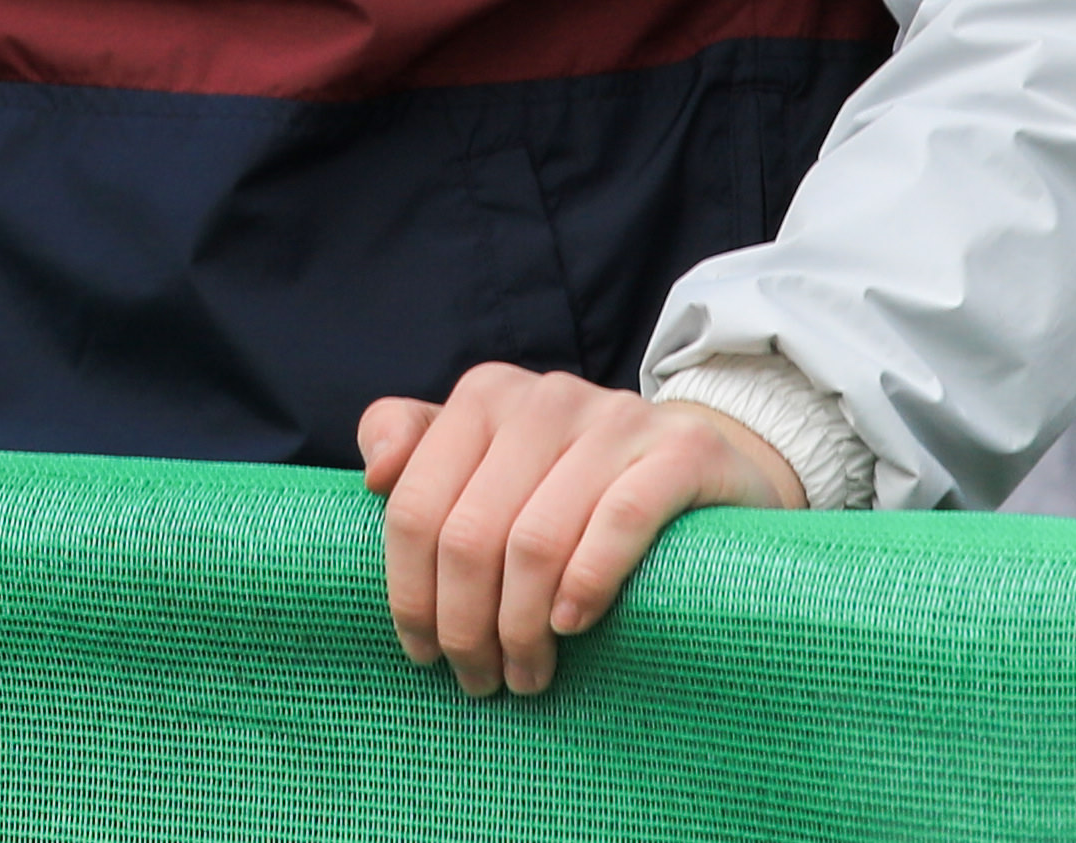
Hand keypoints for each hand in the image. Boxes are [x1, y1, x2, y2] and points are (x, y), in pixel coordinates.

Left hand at [358, 365, 801, 695]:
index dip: (409, 591)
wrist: (701, 462)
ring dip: (521, 627)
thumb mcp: (489, 456)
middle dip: (465, 624)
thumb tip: (374, 477)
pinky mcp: (682, 450)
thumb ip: (416, 450)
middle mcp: (544, 398)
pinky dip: (586, 582)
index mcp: (484, 397)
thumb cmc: (572, 477)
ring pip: (535, 539)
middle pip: (470, 533)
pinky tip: (570, 626)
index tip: (421, 653)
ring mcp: (616, 418)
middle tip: (478, 679)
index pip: (415, 506)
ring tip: (525, 676)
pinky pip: (619, 520)